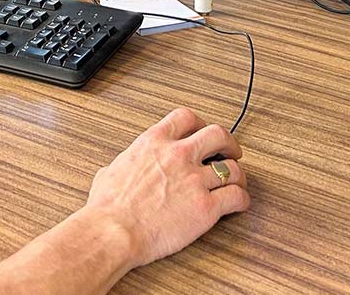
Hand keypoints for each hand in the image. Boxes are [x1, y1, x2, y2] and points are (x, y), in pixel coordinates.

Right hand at [81, 107, 249, 268]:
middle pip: (218, 135)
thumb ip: (120, 166)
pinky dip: (242, 200)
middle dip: (228, 143)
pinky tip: (238, 204)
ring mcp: (195, 180)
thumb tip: (114, 171)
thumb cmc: (107, 207)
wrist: (113, 231)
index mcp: (154, 142)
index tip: (202, 132)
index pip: (185, 118)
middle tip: (231, 152)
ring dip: (238, 174)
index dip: (199, 124)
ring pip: (232, 168)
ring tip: (237, 181)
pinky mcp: (206, 207)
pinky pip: (236, 197)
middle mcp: (178, 155)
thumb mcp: (108, 173)